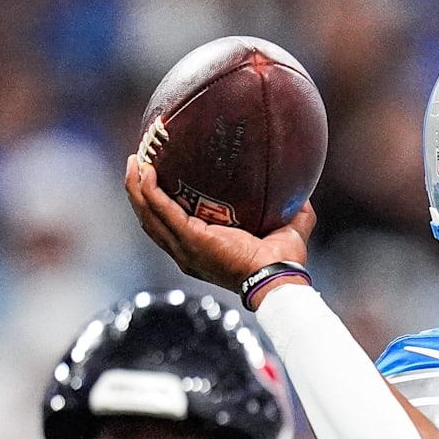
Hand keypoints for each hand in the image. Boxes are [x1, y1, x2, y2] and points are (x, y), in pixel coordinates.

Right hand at [124, 155, 315, 292]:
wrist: (278, 276)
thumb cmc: (283, 262)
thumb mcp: (288, 230)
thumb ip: (295, 211)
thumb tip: (304, 192)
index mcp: (201, 251)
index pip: (171, 227)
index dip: (159, 205)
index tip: (156, 181)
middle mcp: (186, 251)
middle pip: (151, 219)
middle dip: (139, 191)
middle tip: (137, 164)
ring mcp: (185, 246)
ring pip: (149, 213)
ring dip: (136, 187)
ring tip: (135, 162)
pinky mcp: (190, 238)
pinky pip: (161, 209)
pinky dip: (149, 190)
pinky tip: (146, 171)